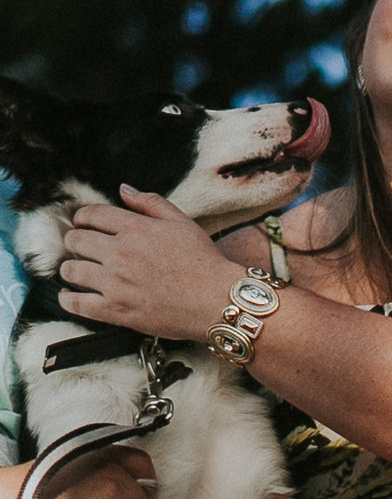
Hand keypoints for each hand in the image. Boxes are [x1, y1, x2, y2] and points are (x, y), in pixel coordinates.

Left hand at [57, 185, 241, 340]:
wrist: (216, 300)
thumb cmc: (204, 262)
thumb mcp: (183, 223)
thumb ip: (151, 202)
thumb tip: (123, 189)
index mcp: (137, 228)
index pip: (92, 214)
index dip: (82, 217)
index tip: (83, 223)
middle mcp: (121, 253)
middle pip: (76, 240)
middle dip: (75, 240)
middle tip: (81, 246)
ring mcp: (115, 282)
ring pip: (71, 270)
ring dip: (71, 268)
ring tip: (79, 270)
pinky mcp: (114, 309)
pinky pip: (75, 303)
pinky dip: (67, 298)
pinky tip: (71, 295)